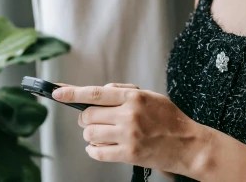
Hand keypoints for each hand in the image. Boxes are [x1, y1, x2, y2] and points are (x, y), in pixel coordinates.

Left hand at [51, 82, 202, 175]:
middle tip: (92, 120)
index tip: (57, 93)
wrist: (188, 144)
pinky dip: (94, 150)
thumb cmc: (169, 119)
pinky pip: (98, 152)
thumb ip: (124, 92)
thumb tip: (100, 92)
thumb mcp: (150, 96)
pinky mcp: (129, 154)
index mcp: (134, 97)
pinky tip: (100, 147)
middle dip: (86, 118)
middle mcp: (129, 115)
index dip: (72, 93)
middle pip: (88, 115)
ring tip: (103, 134)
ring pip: (90, 134)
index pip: (95, 93)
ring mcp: (129, 135)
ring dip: (91, 135)